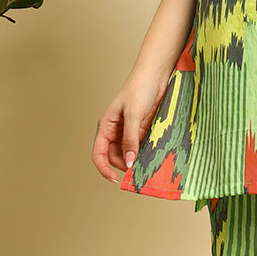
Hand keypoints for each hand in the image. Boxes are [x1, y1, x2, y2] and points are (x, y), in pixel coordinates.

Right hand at [91, 68, 170, 184]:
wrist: (157, 75)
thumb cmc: (140, 89)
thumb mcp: (133, 114)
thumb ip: (130, 138)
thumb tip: (128, 161)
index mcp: (107, 126)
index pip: (99, 153)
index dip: (103, 168)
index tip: (114, 180)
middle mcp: (116, 131)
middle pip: (115, 157)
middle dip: (125, 165)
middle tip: (138, 172)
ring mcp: (130, 132)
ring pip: (130, 154)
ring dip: (137, 160)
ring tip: (147, 164)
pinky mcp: (143, 131)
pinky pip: (142, 147)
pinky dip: (146, 154)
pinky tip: (154, 157)